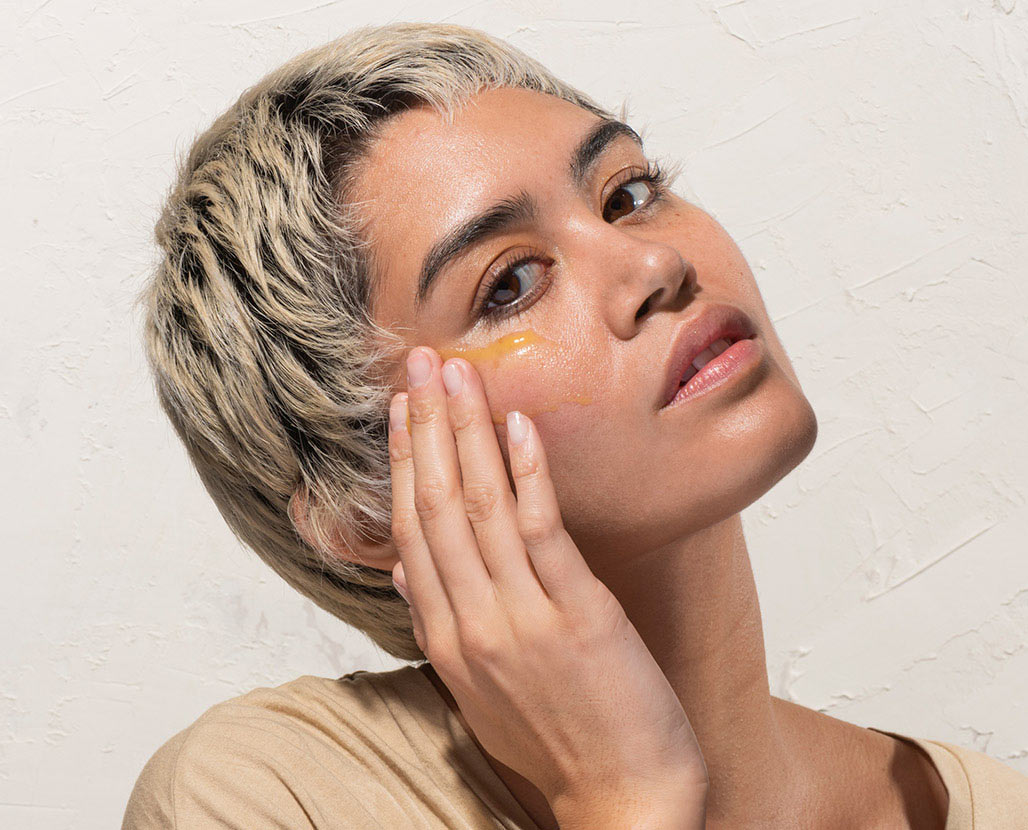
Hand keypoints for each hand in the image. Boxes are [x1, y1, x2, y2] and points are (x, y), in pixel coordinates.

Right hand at [387, 346, 707, 824]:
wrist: (623, 800)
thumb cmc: (554, 743)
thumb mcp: (477, 693)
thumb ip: (440, 629)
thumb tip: (410, 573)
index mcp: (445, 641)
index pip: (410, 534)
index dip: (404, 465)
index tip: (403, 412)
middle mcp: (472, 623)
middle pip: (435, 508)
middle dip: (425, 430)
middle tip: (417, 365)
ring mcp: (523, 618)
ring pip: (479, 509)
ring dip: (465, 434)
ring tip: (455, 374)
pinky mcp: (579, 616)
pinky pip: (543, 533)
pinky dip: (527, 476)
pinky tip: (517, 428)